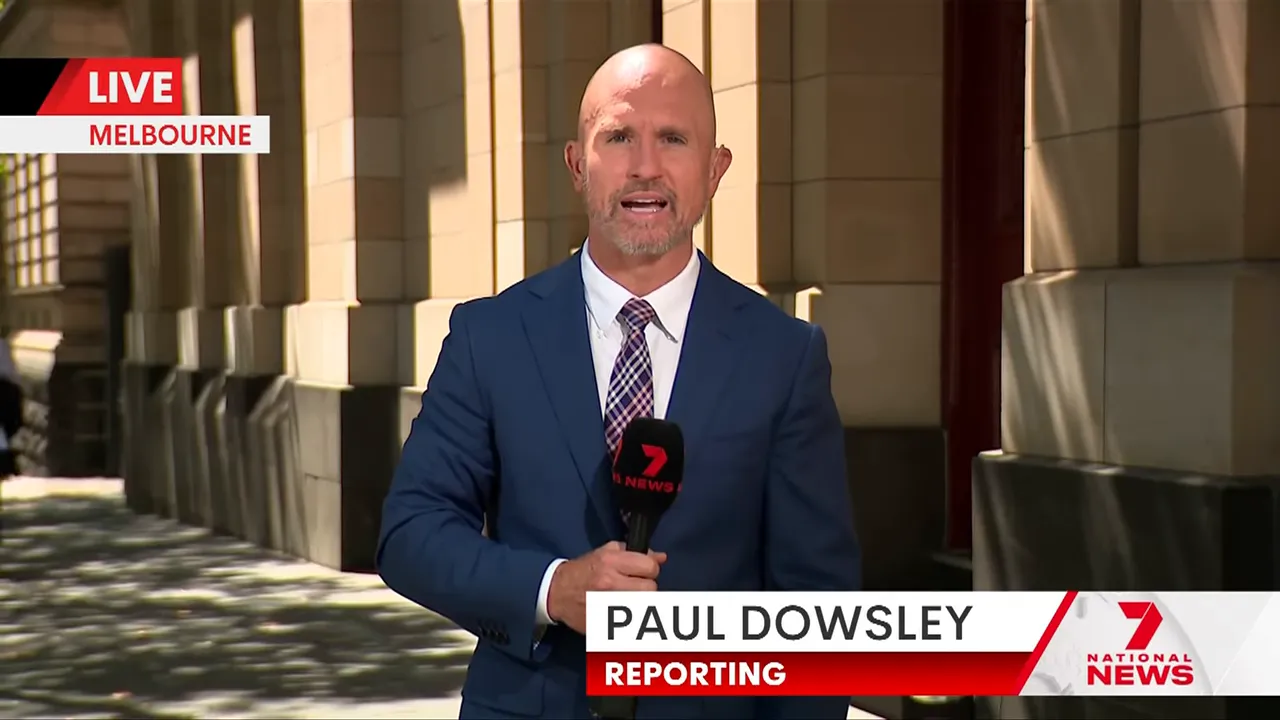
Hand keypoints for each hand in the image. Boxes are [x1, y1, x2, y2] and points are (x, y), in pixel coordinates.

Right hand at [546, 541, 666, 634]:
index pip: (650, 568)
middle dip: (646, 588)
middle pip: (650, 589)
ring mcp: (606, 606)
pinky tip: (624, 615)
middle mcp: (610, 583)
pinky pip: (631, 626)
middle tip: (636, 588)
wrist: (557, 592)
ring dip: (641, 604)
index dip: (650, 570)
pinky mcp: (603, 624)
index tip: (642, 573)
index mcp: (611, 562)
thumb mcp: (605, 552)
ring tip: (630, 601)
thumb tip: (661, 557)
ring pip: (644, 608)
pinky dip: (633, 621)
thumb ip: (633, 553)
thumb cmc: (583, 570)